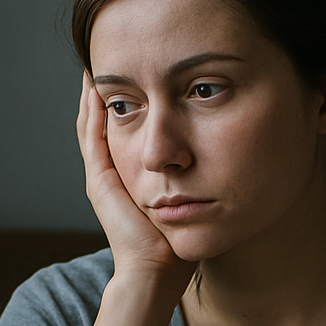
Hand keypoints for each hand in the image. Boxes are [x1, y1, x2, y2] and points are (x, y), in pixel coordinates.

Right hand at [76, 73, 195, 291]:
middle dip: (115, 86)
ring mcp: (102, 173)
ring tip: (102, 60)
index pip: (130, 125)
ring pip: (94, 121)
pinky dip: (92, 108)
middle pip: (109, 118)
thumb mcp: (194, 199)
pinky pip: (91, 134)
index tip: (148, 69)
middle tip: (118, 54)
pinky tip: (97, 84)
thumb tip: (234, 154)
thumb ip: (201, 176)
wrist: (158, 271)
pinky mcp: (100, 178)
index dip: (135, 97)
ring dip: (98, 91)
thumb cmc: (180, 243)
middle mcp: (114, 171)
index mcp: (134, 174)